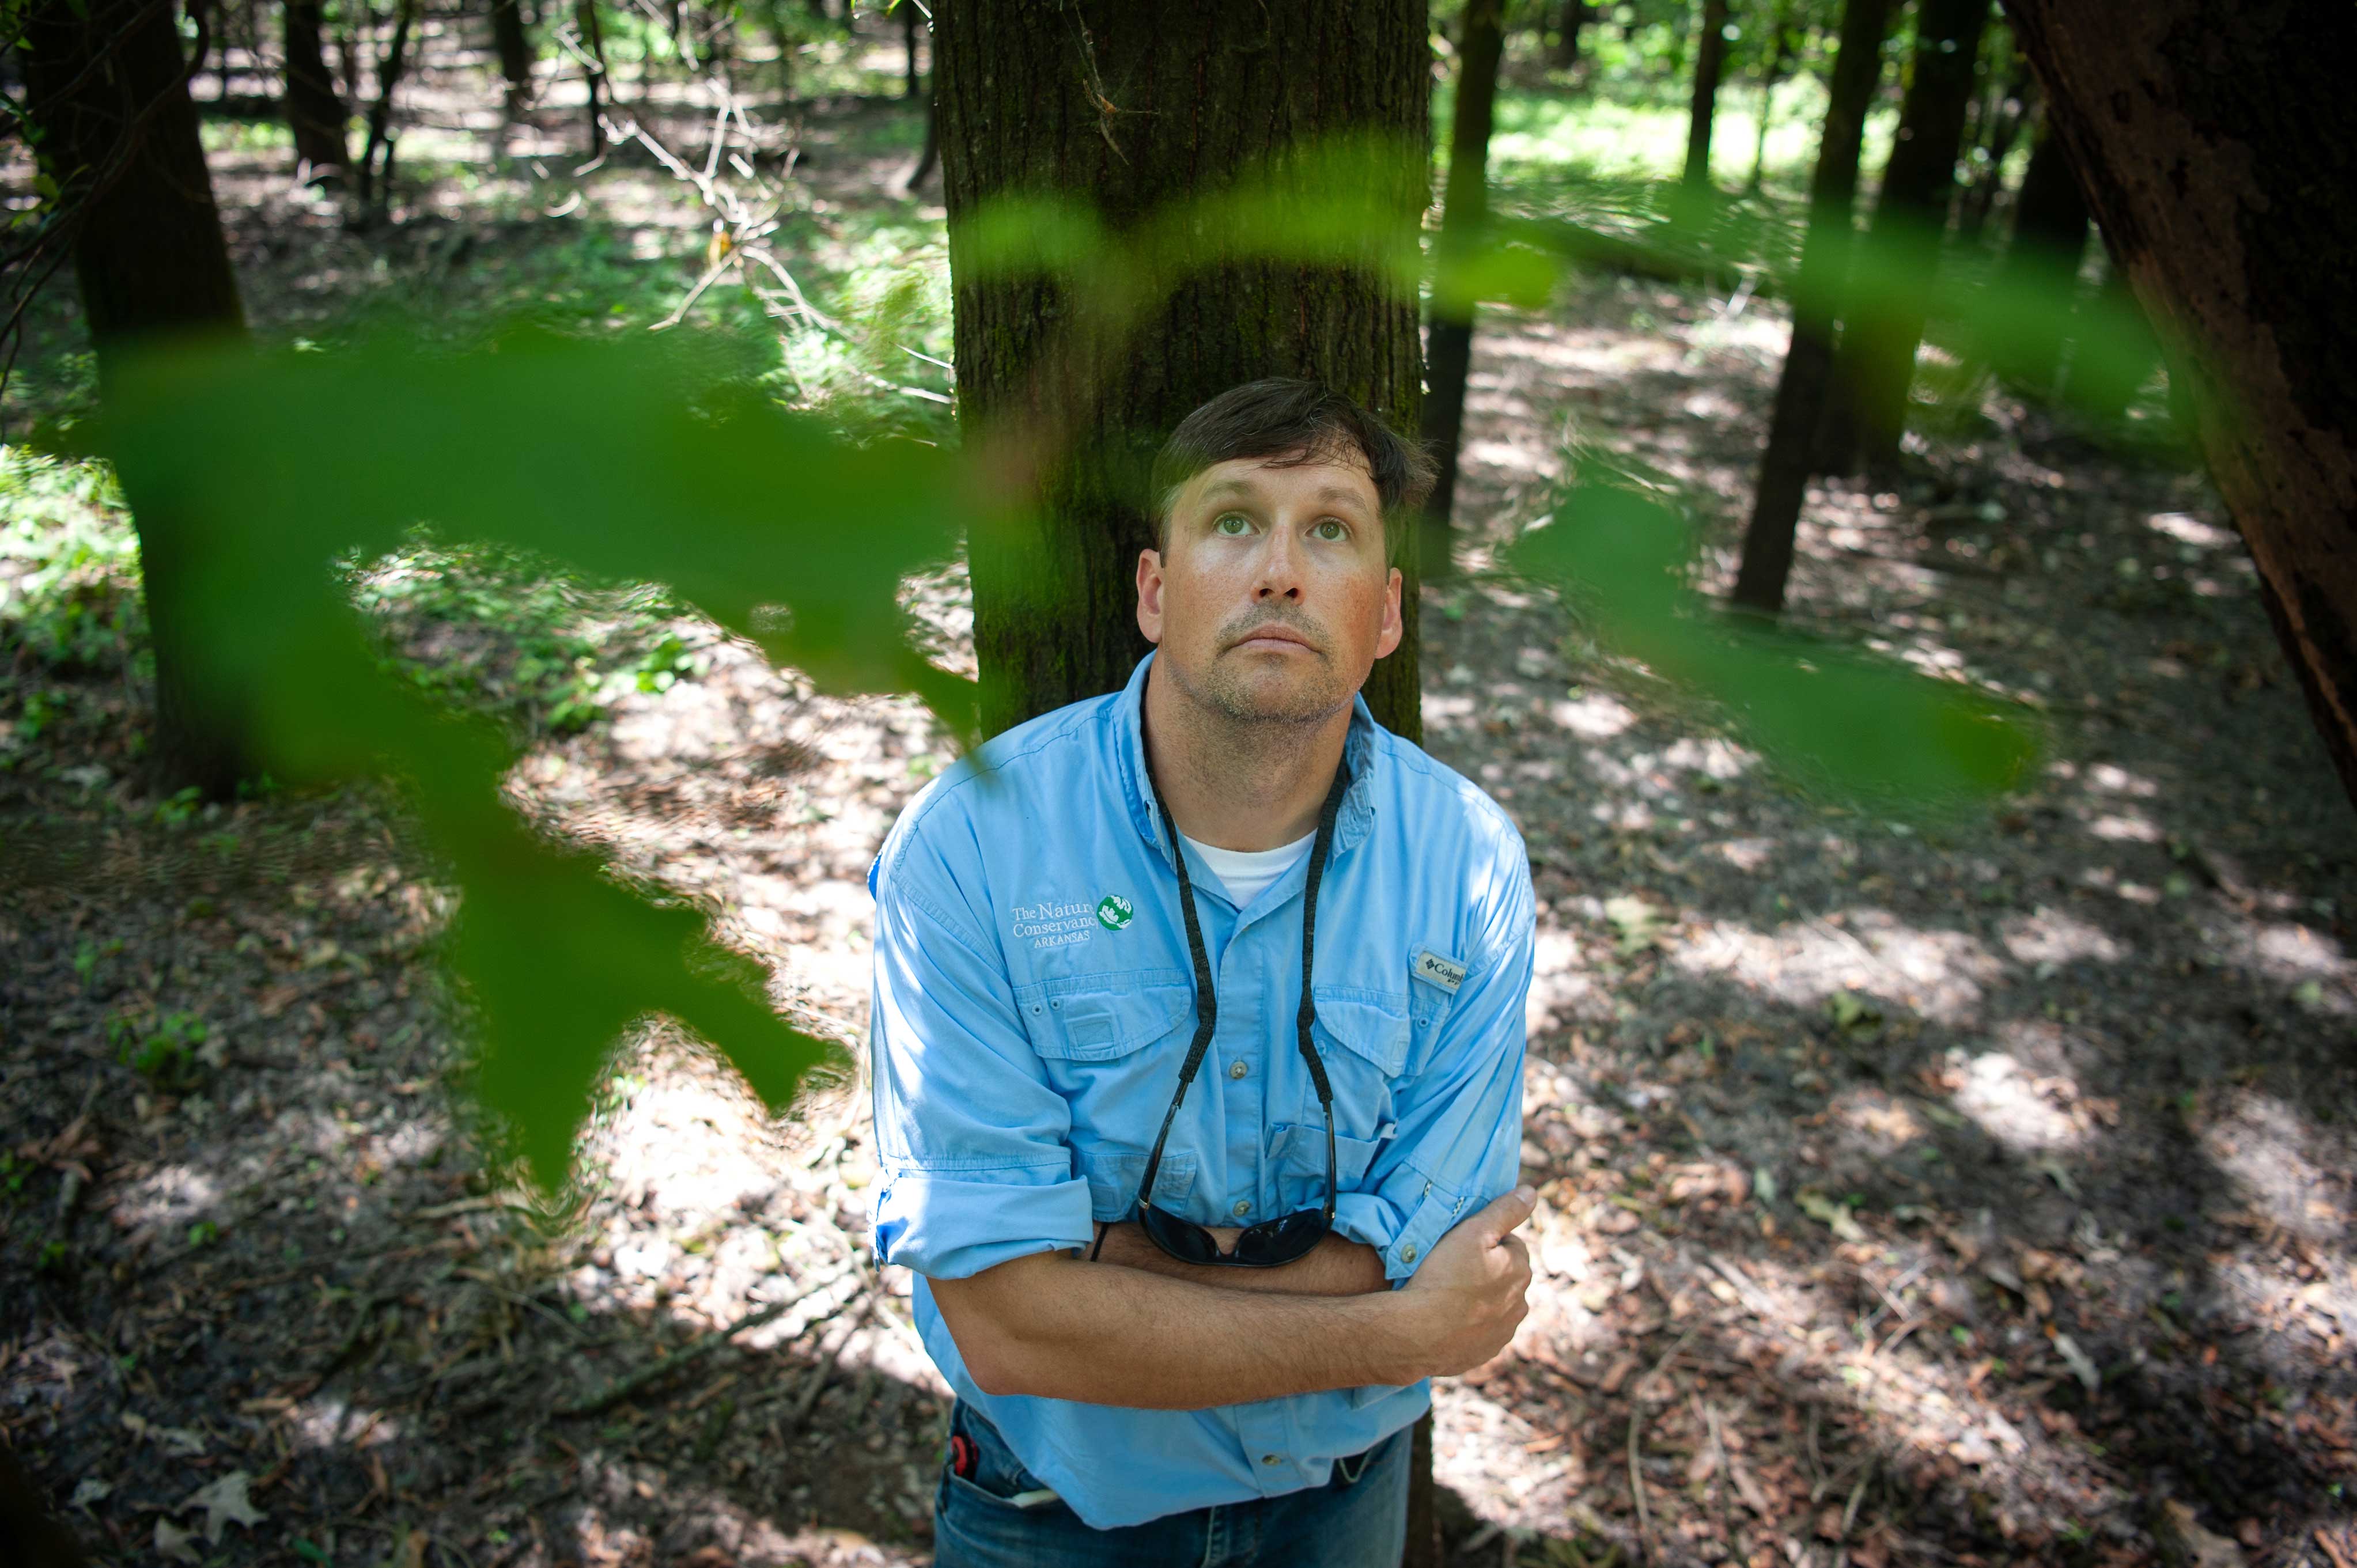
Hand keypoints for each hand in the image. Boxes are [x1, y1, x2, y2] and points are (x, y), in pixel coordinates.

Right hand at [1394, 1186, 1535, 1378]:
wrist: (1417, 1333)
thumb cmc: (1443, 1276)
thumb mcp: (1472, 1232)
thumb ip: (1505, 1211)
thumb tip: (1532, 1193)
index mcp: (1520, 1272)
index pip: (1511, 1245)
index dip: (1485, 1242)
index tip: (1460, 1246)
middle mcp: (1519, 1305)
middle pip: (1504, 1276)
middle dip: (1485, 1271)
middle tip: (1451, 1269)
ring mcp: (1503, 1333)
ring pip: (1494, 1305)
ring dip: (1478, 1299)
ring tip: (1446, 1295)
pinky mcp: (1484, 1354)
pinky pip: (1480, 1332)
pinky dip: (1468, 1324)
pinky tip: (1446, 1319)